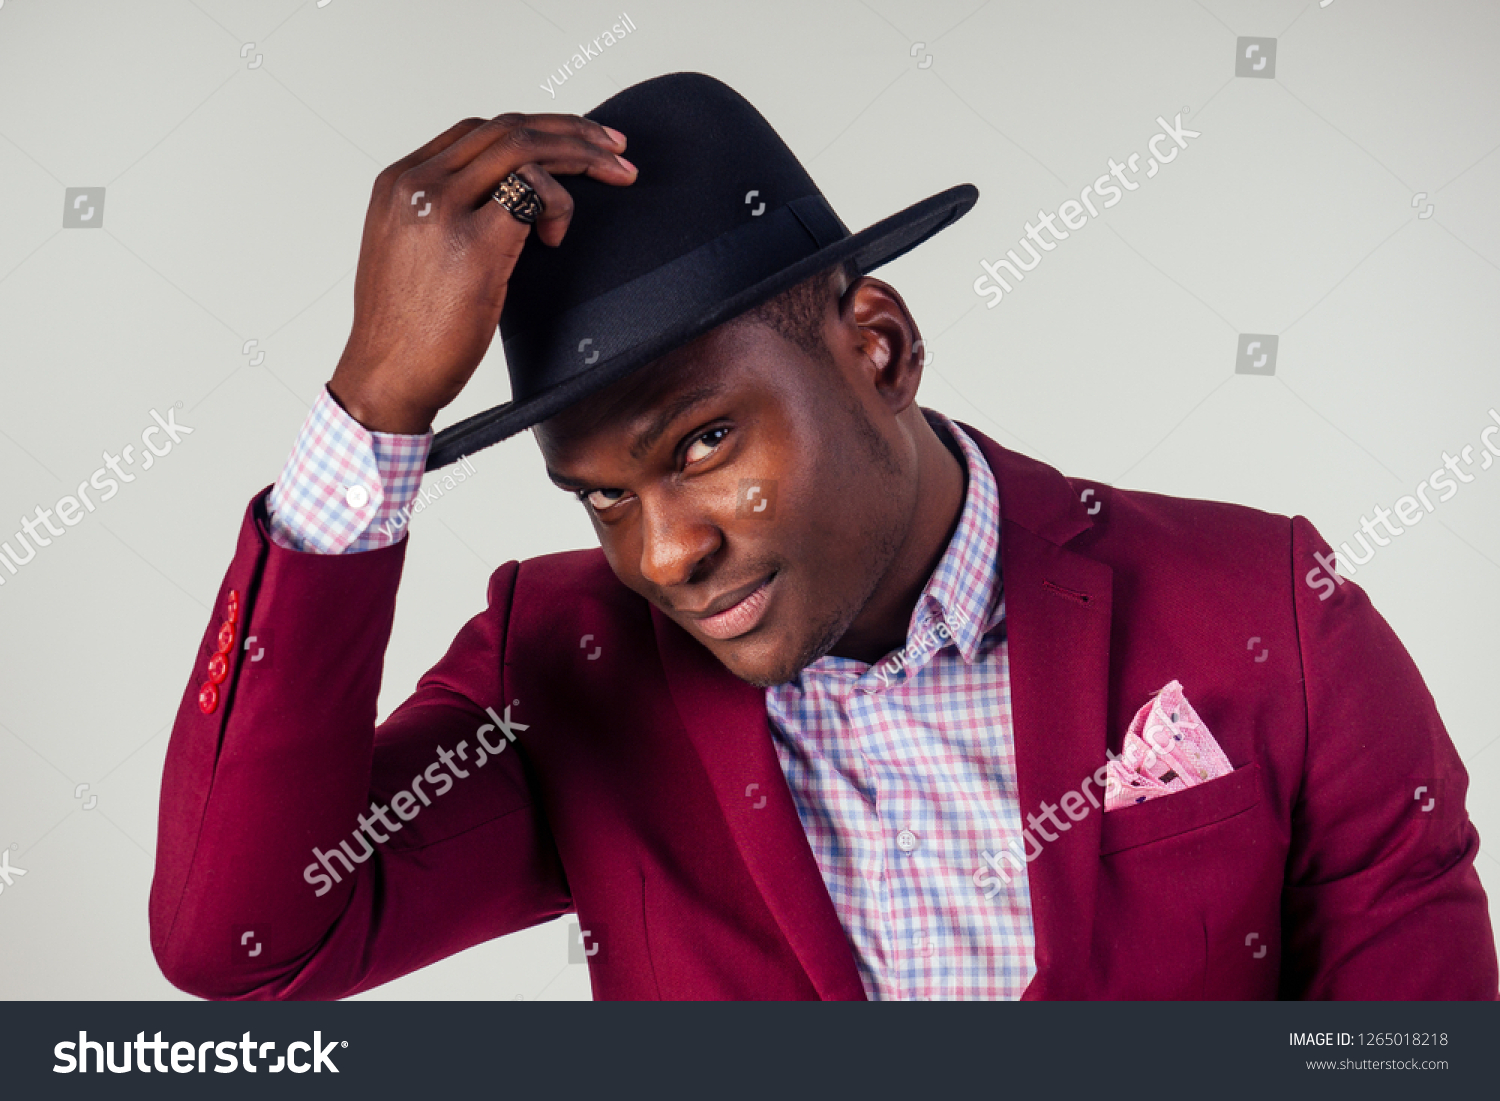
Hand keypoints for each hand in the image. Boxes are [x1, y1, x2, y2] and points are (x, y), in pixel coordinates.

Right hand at [328, 113, 636, 433]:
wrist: (387, 377)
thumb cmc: (409, 332)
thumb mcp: (414, 254)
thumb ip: (447, 216)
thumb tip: (508, 204)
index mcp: (399, 182)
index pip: (477, 131)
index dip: (537, 129)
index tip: (578, 141)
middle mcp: (417, 184)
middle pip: (508, 128)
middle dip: (572, 132)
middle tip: (618, 147)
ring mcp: (442, 208)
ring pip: (525, 149)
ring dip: (582, 156)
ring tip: (618, 175)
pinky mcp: (472, 242)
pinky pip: (534, 193)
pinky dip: (560, 204)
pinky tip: (558, 238)